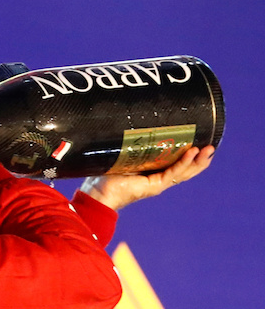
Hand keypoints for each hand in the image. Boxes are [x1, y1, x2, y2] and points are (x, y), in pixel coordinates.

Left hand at [80, 146, 214, 210]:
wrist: (96, 191)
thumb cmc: (103, 172)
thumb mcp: (120, 152)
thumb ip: (128, 139)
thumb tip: (125, 116)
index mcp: (152, 169)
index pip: (176, 161)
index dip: (189, 153)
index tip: (201, 139)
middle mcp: (157, 177)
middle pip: (185, 168)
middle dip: (200, 157)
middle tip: (212, 144)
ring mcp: (157, 183)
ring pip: (184, 172)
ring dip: (197, 161)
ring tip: (209, 149)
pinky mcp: (153, 186)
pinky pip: (172, 173)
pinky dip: (183, 163)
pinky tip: (192, 153)